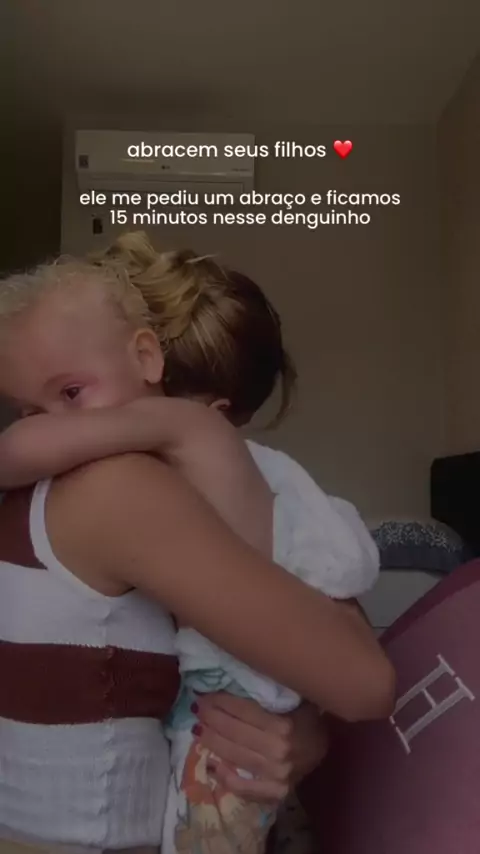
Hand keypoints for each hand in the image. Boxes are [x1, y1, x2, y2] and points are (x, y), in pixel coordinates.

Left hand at [194, 692, 328, 802]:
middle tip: (197, 708)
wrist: (324, 752)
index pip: (244, 711)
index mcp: (284, 725)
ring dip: (212, 740)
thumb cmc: (308, 721)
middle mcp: (278, 750)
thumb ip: (273, 691)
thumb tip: (240, 674)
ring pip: (234, 755)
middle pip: (234, 732)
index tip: (205, 695)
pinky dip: (225, 777)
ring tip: (198, 729)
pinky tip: (211, 764)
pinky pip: (243, 787)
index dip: (221, 702)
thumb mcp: (298, 700)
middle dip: (211, 718)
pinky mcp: (274, 793)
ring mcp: (276, 775)